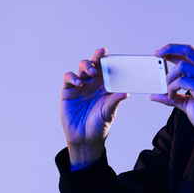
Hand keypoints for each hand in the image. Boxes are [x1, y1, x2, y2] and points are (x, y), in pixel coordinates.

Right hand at [61, 48, 127, 166]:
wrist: (85, 139)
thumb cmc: (99, 125)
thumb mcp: (109, 112)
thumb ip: (114, 101)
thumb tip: (125, 92)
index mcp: (105, 86)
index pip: (107, 69)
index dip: (108, 60)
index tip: (110, 53)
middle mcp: (93, 83)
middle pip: (95, 64)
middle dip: (97, 57)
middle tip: (101, 54)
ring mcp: (80, 86)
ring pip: (82, 67)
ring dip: (87, 65)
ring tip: (92, 72)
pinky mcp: (68, 91)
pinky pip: (69, 78)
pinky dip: (73, 77)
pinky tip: (79, 82)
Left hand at [151, 44, 193, 157]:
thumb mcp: (188, 104)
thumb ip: (174, 97)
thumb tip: (155, 95)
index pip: (192, 53)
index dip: (175, 50)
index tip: (160, 53)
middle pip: (189, 50)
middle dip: (170, 49)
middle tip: (156, 54)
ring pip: (182, 65)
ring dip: (169, 78)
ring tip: (168, 91)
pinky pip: (182, 81)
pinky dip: (172, 88)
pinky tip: (171, 96)